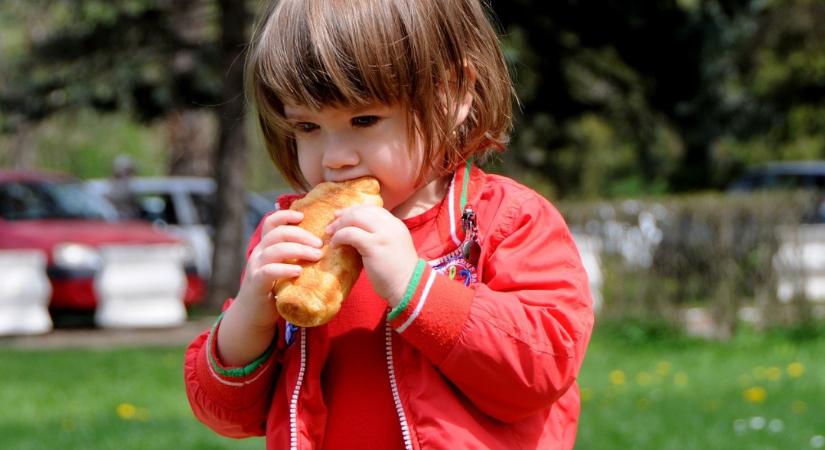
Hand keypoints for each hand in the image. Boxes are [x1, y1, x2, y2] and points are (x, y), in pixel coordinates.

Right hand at [218, 209, 324, 365]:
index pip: (271, 223)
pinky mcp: (256, 284)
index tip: (302, 216)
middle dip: (301, 234)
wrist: (253, 314)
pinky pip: (269, 272)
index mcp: (266, 246)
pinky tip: (298, 271)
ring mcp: (256, 268)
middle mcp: (259, 253)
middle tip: (320, 243)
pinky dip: (284, 269)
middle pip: (278, 233)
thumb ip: (296, 257)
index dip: (285, 215)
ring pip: (275, 250)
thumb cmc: (275, 288)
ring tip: (316, 255)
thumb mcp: (283, 267)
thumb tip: (327, 249)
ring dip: (298, 250)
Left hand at [327, 205, 418, 306]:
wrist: (409, 286)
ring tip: (331, 235)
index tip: (341, 216)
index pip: (372, 209)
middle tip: (331, 227)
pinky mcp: (374, 245)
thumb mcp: (391, 246)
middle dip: (344, 216)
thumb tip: (355, 232)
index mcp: (395, 224)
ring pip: (355, 218)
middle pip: (361, 211)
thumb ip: (379, 236)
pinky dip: (339, 237)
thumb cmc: (397, 272)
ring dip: (339, 225)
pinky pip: (350, 234)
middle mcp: (390, 225)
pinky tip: (335, 245)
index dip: (354, 210)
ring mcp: (383, 234)